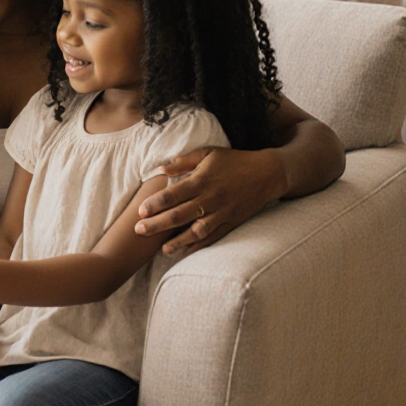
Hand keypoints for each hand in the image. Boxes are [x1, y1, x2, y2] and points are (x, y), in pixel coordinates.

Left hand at [135, 147, 286, 255]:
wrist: (267, 173)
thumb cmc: (234, 161)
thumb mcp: (208, 154)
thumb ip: (183, 162)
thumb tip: (160, 169)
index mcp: (201, 180)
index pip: (172, 195)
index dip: (154, 204)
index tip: (140, 211)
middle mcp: (210, 199)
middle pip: (178, 215)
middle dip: (157, 225)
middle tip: (139, 231)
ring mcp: (221, 213)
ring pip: (195, 231)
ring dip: (178, 241)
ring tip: (162, 249)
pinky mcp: (231, 222)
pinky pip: (213, 237)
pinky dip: (199, 245)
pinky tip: (186, 251)